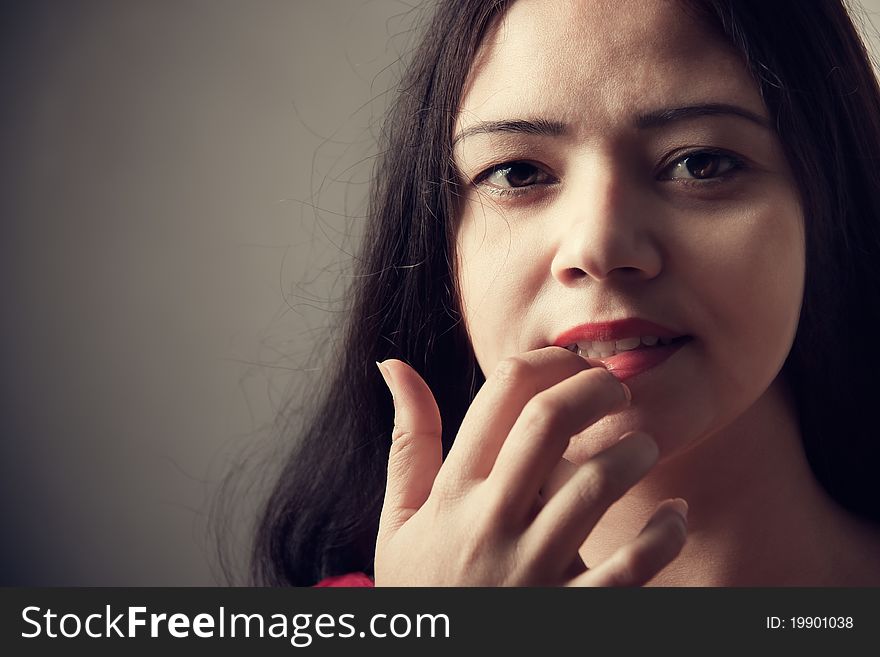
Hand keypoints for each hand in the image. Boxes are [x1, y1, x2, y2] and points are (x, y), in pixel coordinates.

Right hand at [374, 347, 687, 585]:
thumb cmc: (423, 587)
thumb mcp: (400, 517)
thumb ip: (408, 441)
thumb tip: (394, 364)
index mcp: (452, 492)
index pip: (501, 395)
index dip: (547, 362)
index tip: (570, 367)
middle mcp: (490, 523)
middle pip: (549, 422)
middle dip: (594, 388)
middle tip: (615, 390)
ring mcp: (533, 570)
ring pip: (597, 484)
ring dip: (634, 454)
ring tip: (641, 449)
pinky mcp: (572, 614)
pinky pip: (634, 567)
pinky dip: (667, 534)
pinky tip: (674, 517)